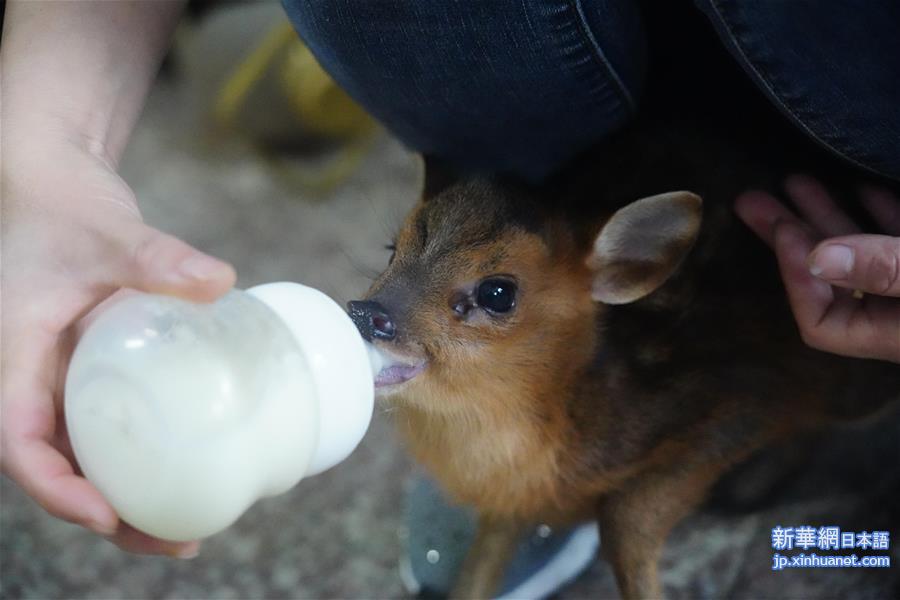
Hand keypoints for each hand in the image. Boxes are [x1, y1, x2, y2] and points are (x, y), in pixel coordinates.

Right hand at [1, 138, 235, 556]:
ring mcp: (63, 377)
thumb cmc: (66, 208)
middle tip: (179, 540)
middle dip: (109, 517)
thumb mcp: (109, 232)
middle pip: (58, 468)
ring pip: (84, 455)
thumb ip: (156, 255)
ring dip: (128, 499)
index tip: (105, 514)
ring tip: (189, 528)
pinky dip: (140, 457)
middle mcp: (32, 378)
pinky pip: (110, 425)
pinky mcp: (92, 368)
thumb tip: (219, 282)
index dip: (55, 488)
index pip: (19, 441)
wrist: (56, 184)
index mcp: (14, 356)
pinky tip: (188, 469)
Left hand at [735, 175, 899, 362]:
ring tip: (796, 181)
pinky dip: (881, 214)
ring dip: (831, 217)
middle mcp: (899, 318)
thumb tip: (818, 258)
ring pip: (865, 254)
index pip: (821, 322)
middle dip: (793, 236)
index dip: (795, 277)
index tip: (784, 230)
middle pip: (831, 282)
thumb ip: (884, 269)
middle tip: (752, 201)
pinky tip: (864, 185)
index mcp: (895, 336)